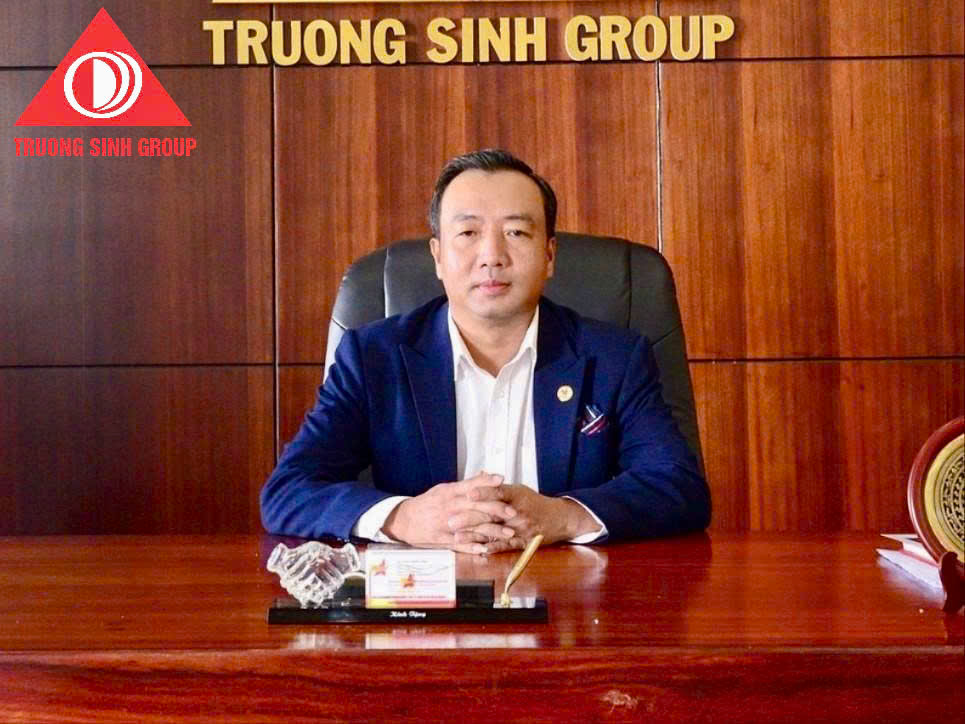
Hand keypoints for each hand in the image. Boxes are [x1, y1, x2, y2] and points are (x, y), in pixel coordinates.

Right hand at [381, 472, 517, 553]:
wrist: (404, 519)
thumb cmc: (428, 503)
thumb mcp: (444, 489)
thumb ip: (465, 484)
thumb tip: (485, 474)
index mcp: (449, 493)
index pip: (470, 485)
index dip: (486, 482)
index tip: (501, 479)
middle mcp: (449, 507)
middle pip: (475, 506)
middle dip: (495, 509)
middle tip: (513, 512)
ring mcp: (446, 524)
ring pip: (472, 527)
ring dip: (491, 531)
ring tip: (508, 533)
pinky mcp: (442, 539)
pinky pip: (460, 544)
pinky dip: (473, 547)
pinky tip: (486, 549)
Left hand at [465, 484, 599, 553]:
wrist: (559, 519)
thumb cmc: (535, 503)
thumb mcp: (519, 490)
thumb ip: (498, 486)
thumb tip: (479, 475)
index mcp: (516, 495)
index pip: (497, 491)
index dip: (482, 492)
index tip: (467, 493)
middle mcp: (518, 511)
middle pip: (491, 514)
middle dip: (469, 518)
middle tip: (450, 521)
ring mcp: (521, 527)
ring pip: (495, 531)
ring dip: (475, 536)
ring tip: (457, 538)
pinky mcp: (523, 541)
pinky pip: (506, 546)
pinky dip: (492, 548)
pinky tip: (478, 550)